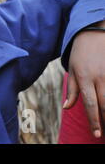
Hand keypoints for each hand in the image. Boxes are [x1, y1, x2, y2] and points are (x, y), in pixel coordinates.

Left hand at [64, 20, 104, 137]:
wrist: (94, 34)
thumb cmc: (80, 54)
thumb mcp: (72, 70)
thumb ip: (72, 90)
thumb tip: (67, 107)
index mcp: (84, 78)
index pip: (90, 104)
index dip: (94, 120)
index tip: (96, 134)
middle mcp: (99, 78)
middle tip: (104, 134)